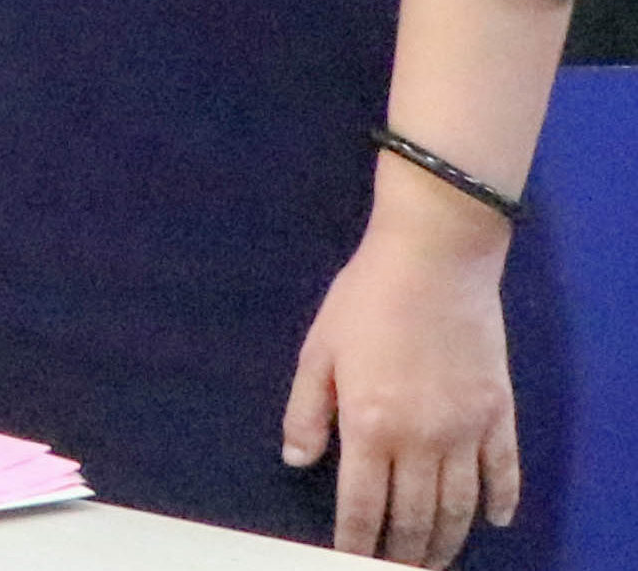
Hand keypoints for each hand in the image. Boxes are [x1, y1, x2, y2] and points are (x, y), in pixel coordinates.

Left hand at [288, 186, 521, 563]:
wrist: (435, 261)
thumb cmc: (366, 300)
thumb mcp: (318, 351)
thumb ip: (306, 411)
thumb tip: (297, 461)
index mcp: (369, 425)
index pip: (362, 504)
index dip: (355, 540)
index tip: (349, 558)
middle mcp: (422, 439)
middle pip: (414, 516)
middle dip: (402, 551)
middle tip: (393, 567)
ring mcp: (466, 430)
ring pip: (459, 506)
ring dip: (446, 540)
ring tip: (434, 559)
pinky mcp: (499, 415)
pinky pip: (504, 472)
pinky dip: (500, 502)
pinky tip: (492, 521)